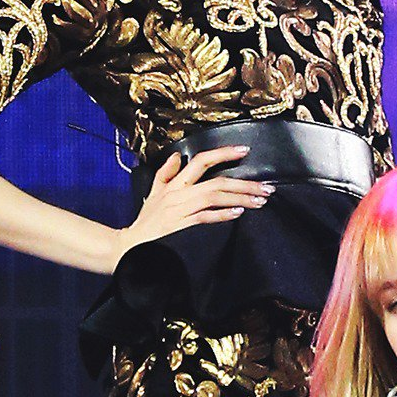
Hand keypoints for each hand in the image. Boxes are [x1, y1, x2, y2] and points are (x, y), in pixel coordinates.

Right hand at [116, 146, 270, 260]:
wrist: (129, 246)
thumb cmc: (145, 221)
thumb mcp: (153, 193)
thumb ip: (165, 173)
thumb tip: (178, 156)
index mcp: (174, 183)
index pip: (201, 161)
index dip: (223, 153)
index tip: (245, 150)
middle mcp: (178, 193)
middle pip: (215, 181)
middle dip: (244, 183)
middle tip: (267, 187)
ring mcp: (179, 209)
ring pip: (214, 196)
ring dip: (240, 198)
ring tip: (261, 200)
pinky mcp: (179, 226)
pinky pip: (204, 217)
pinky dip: (222, 214)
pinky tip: (239, 213)